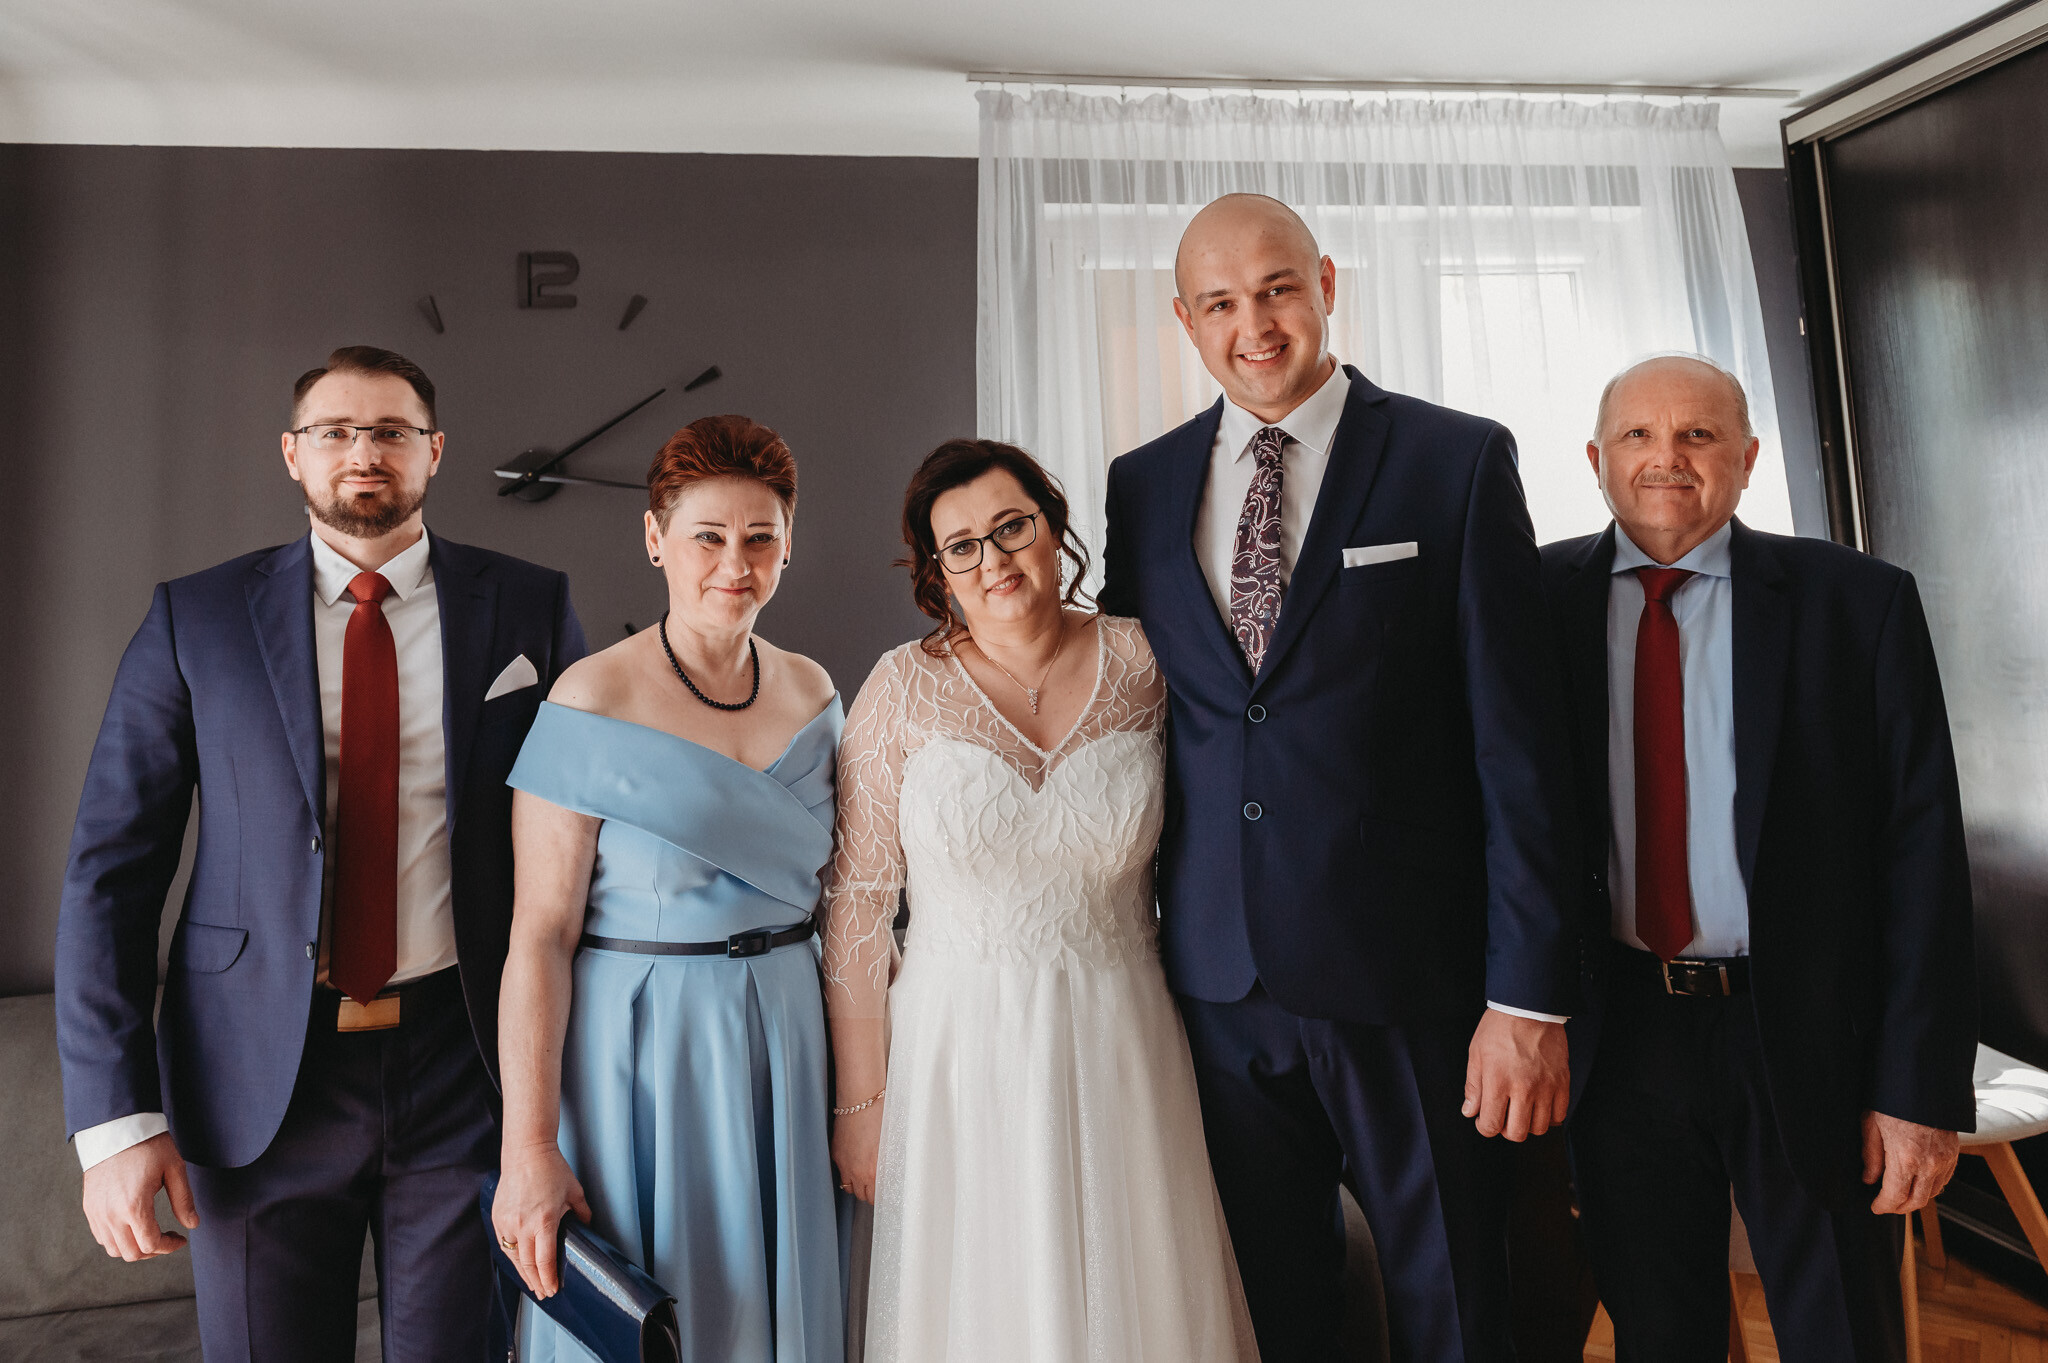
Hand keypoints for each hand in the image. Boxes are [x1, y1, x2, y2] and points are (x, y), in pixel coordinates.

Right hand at [82, 1131, 196, 1260]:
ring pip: (114, 1249)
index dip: (169, 1246)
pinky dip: (118, 1239)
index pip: (151, 1244)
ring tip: (151, 1232)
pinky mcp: (89, 1207)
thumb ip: (183, 1200)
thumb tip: (193, 1225)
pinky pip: (102, 1236)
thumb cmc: (149, 1145)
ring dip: (135, 1247)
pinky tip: (133, 1225)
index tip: (180, 1239)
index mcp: (133, 1206)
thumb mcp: (174, 1169)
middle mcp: (110, 1215)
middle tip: (167, 1237)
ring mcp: (97, 1212)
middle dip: (153, 1250)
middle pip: (131, 1253)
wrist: (116, 1129)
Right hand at [493, 1143, 590, 1298]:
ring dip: (523, 1273)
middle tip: (544, 1293)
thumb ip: (582, 1213)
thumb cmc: (552, 1169)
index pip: (545, 1260)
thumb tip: (587, 1227)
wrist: (526, 1152)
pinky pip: (503, 1244)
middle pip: (528, 1264)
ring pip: (513, 1257)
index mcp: (545, 1220)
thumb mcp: (575, 1191)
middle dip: (537, 1282)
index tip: (553, 1290)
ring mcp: (508, 1222)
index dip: (549, 1278)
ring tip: (532, 1284)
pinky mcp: (498, 1217)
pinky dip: (511, 1257)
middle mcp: (523, 1225)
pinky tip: (518, 1264)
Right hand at [831, 1100, 884, 1203]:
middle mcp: (856, 1171)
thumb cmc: (881, 1117)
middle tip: (875, 1186)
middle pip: (861, 1195)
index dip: (879, 1196)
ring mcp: (844, 1163)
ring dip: (856, 1184)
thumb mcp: (890, 1145)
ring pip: (848, 1186)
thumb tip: (887, 1173)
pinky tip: (854, 1163)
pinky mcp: (835, 1153)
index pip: (874, 1198)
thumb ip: (886, 1164)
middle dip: (868, 1192)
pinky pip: (840, 1171)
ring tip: (864, 1177)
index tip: (883, 1192)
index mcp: (873, 1171)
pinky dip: (847, 1171)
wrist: (862, 1099)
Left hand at [1462, 1010, 1569, 1140]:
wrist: (1529, 1008)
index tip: (1484, 1120)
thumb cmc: (1500, 1028)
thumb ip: (1473, 1086)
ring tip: (1521, 1110)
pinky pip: (1560, 1115)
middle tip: (1503, 1117)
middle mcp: (1523, 1088)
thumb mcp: (1476, 1054)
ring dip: (1528, 1124)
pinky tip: (1539, 1106)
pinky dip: (1549, 1117)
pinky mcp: (1562, 1082)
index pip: (1491, 1125)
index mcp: (1498, 1081)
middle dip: (1505, 1130)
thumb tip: (1470, 1111)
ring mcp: (1546, 1086)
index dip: (1484, 1127)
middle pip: (1517, 1133)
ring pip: (1540, 1128)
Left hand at [1862, 1110, 1959, 1214]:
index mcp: (1905, 1158)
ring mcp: (1944, 1160)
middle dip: (1899, 1207)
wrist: (1923, 1083)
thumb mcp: (1871, 1125)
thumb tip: (1869, 1179)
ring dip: (1915, 1199)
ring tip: (1900, 1195)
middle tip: (1886, 1205)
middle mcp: (1929, 1164)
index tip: (1875, 1207)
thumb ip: (1871, 1156)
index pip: (1895, 1196)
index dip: (1883, 1206)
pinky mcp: (1953, 1154)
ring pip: (1932, 1193)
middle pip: (1916, 1201)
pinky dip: (1931, 1187)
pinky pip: (1944, 1180)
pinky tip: (1919, 1183)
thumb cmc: (1893, 1100)